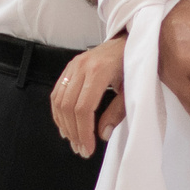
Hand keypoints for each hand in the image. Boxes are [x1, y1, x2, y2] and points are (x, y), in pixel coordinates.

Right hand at [49, 36, 128, 156]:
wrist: (128, 40)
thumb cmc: (132, 64)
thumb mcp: (130, 89)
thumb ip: (117, 112)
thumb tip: (102, 135)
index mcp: (99, 71)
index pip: (83, 107)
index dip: (84, 131)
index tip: (88, 148)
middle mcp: (81, 66)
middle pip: (68, 106)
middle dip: (73, 132)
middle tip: (81, 149)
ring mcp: (73, 65)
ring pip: (59, 100)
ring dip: (64, 124)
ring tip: (73, 141)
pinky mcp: (69, 67)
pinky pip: (57, 93)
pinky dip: (58, 112)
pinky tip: (65, 126)